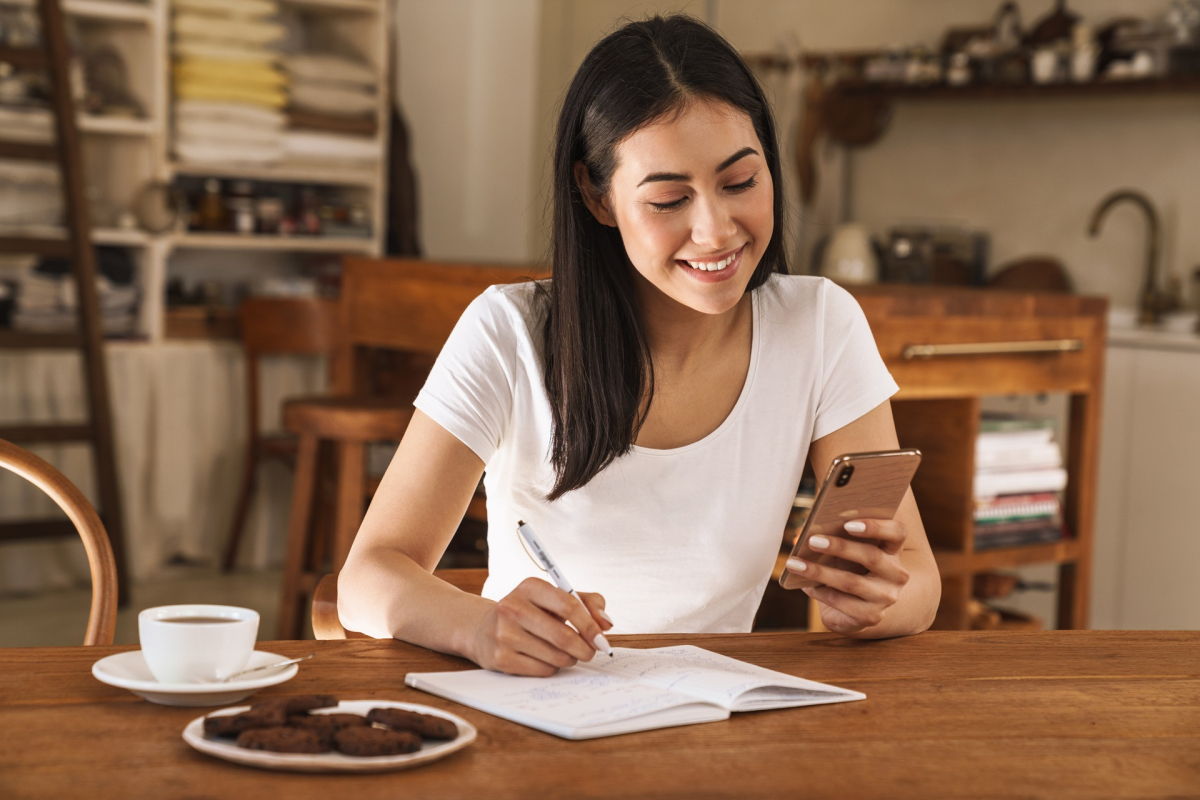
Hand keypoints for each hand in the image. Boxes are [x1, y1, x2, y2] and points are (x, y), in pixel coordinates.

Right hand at [467, 577, 612, 676]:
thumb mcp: (554, 598)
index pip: (569, 605)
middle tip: (590, 652)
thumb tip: (606, 624)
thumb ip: (587, 603)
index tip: (602, 639)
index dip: (590, 625)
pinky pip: (542, 670)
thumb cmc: (529, 612)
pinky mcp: (500, 658)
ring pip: (555, 656)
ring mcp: (503, 633)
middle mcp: (513, 607)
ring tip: (566, 653)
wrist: (483, 628)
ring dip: (569, 659)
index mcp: (530, 586)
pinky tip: (546, 659)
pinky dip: (552, 668)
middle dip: (584, 648)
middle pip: (563, 636)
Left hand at [787, 518, 910, 635]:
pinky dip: (821, 593)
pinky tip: (806, 586)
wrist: (851, 610)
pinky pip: (842, 602)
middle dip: (840, 547)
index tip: (848, 524)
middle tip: (813, 541)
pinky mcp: (872, 616)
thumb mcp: (843, 551)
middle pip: (872, 556)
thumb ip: (832, 536)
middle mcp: (896, 573)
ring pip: (852, 582)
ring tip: (795, 564)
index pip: (897, 532)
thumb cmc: (846, 570)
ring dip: (820, 572)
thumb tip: (802, 534)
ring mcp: (886, 597)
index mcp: (893, 550)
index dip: (876, 526)